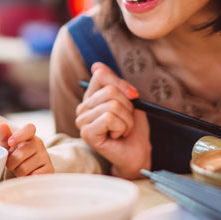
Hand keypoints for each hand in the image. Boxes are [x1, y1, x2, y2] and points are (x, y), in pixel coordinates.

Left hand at [0, 122, 53, 176]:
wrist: (34, 170)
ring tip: (22, 171)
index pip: (29, 129)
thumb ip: (5, 136)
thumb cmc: (19, 157)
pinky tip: (29, 176)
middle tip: (14, 165)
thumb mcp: (10, 147)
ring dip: (18, 173)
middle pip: (20, 154)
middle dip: (12, 163)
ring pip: (24, 168)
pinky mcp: (49, 170)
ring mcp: (46, 157)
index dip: (19, 135)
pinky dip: (27, 179)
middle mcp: (39, 144)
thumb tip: (1, 125)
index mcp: (30, 136)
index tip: (10, 143)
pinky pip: (32, 177)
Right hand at [75, 62, 150, 178]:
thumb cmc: (133, 129)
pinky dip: (122, 127)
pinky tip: (117, 136)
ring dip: (126, 120)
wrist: (137, 153)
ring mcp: (83, 121)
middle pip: (110, 92)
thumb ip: (114, 83)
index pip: (101, 75)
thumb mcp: (128, 101)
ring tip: (123, 130)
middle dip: (128, 107)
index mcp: (91, 97)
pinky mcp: (87, 133)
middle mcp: (83, 108)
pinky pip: (109, 118)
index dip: (122, 84)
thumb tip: (96, 66)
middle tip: (126, 121)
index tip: (133, 96)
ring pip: (112, 106)